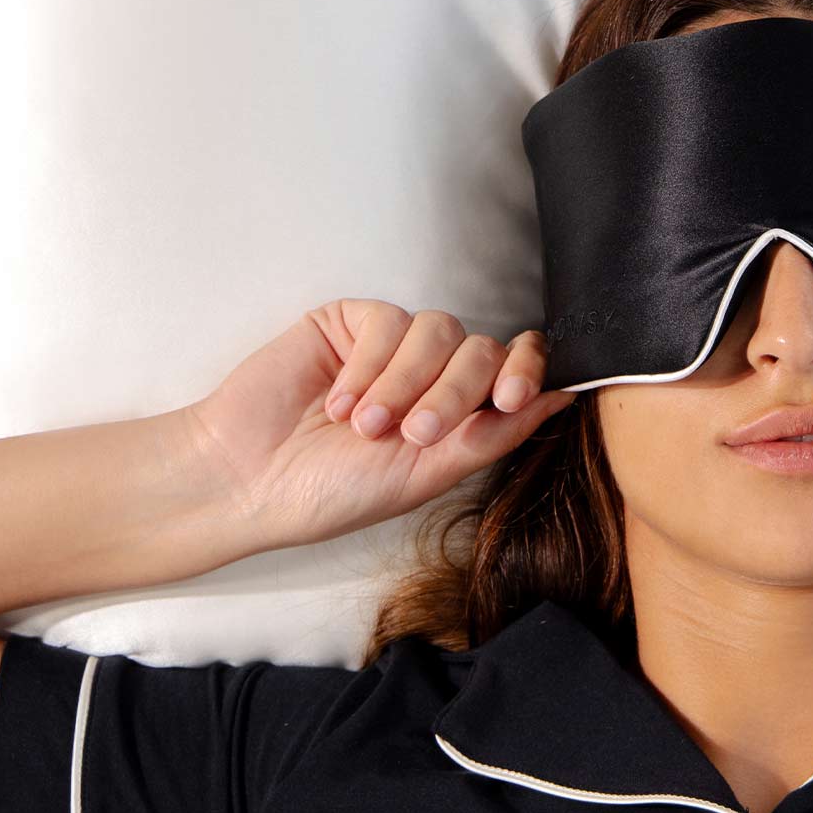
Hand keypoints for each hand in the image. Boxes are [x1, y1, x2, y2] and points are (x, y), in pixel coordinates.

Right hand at [182, 299, 576, 550]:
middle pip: (480, 351)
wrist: (250, 479)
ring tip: (362, 426)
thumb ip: (492, 435)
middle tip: (412, 434)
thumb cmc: (332, 491)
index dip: (524, 372)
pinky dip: (367, 365)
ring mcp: (392, 347)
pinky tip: (336, 400)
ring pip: (438, 330)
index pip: (515, 371)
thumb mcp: (425, 475)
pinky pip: (387, 321)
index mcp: (459, 415)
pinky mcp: (351, 323)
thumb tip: (562, 399)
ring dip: (404, 383)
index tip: (511, 398)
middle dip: (451, 394)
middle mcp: (433, 376)